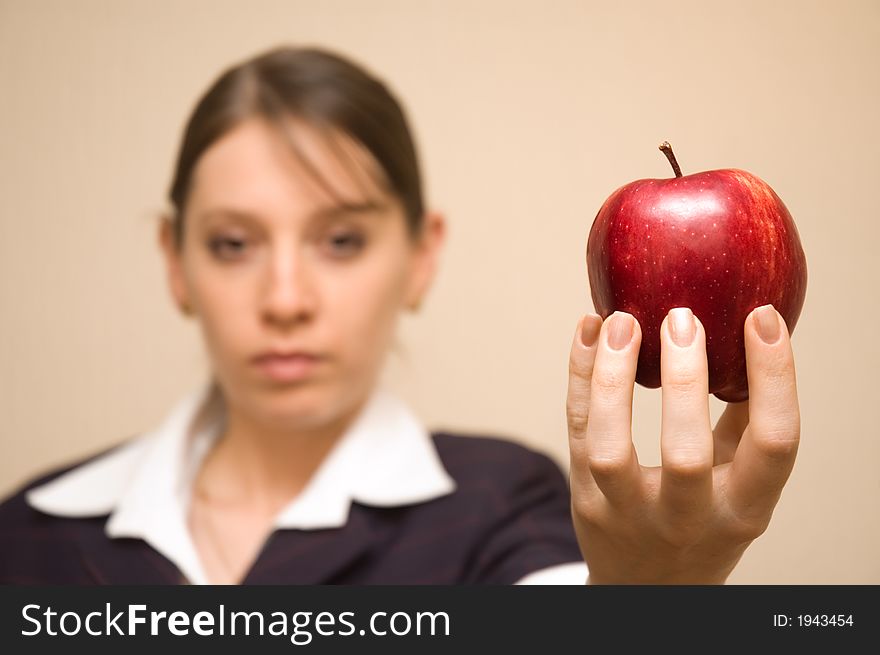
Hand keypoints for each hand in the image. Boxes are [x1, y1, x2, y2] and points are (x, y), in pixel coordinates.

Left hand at [567, 305, 799, 583]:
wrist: (646, 587)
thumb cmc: (701, 522)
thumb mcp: (738, 487)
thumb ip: (745, 426)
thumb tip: (745, 338)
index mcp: (744, 510)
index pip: (773, 443)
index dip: (774, 377)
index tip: (760, 317)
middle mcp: (687, 519)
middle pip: (686, 455)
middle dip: (685, 381)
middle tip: (681, 317)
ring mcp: (627, 513)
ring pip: (610, 448)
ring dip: (611, 379)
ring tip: (620, 320)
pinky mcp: (585, 499)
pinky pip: (576, 431)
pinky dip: (580, 377)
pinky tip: (588, 330)